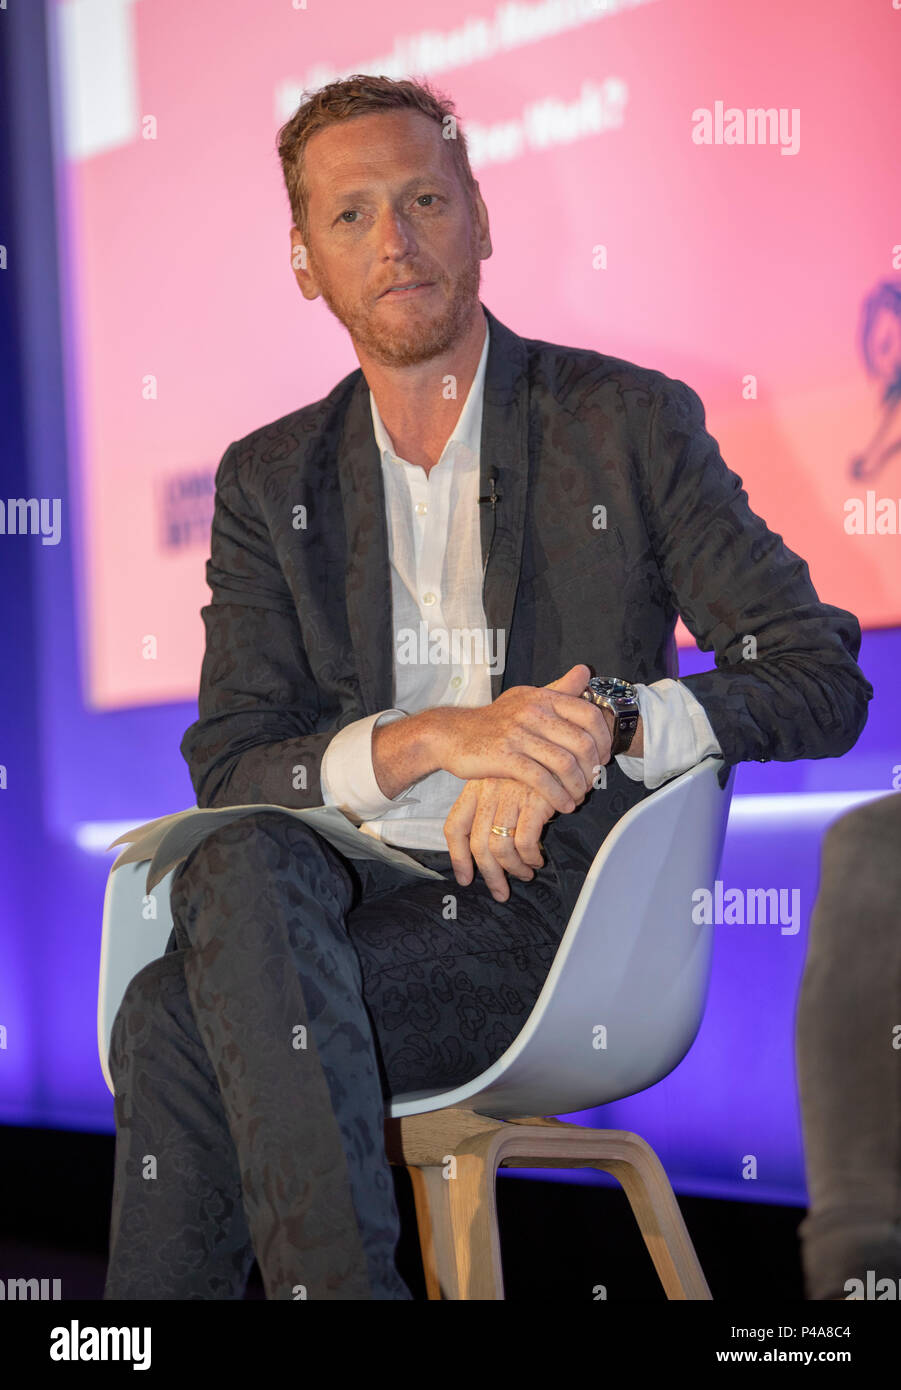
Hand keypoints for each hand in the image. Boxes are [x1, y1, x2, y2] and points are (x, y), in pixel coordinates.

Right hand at [431, 664, 611, 813]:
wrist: (450, 734)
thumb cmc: (492, 722)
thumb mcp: (525, 698)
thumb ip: (558, 688)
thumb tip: (585, 671)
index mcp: (542, 697)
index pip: (588, 714)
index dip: (603, 739)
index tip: (603, 757)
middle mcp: (533, 712)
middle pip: (581, 742)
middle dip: (593, 768)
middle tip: (593, 782)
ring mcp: (518, 734)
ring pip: (564, 764)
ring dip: (578, 786)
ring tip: (578, 797)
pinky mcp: (505, 757)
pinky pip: (541, 780)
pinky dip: (558, 796)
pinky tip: (563, 806)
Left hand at [444, 775, 557, 901]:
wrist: (565, 740)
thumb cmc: (536, 768)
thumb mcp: (506, 782)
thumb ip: (493, 809)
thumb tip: (489, 853)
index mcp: (475, 786)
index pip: (455, 827)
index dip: (458, 857)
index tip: (465, 878)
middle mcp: (488, 790)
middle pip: (478, 844)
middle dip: (490, 875)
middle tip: (501, 892)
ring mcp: (510, 794)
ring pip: (500, 847)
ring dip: (514, 869)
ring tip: (525, 873)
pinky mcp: (534, 799)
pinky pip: (525, 842)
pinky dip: (530, 858)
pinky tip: (538, 859)